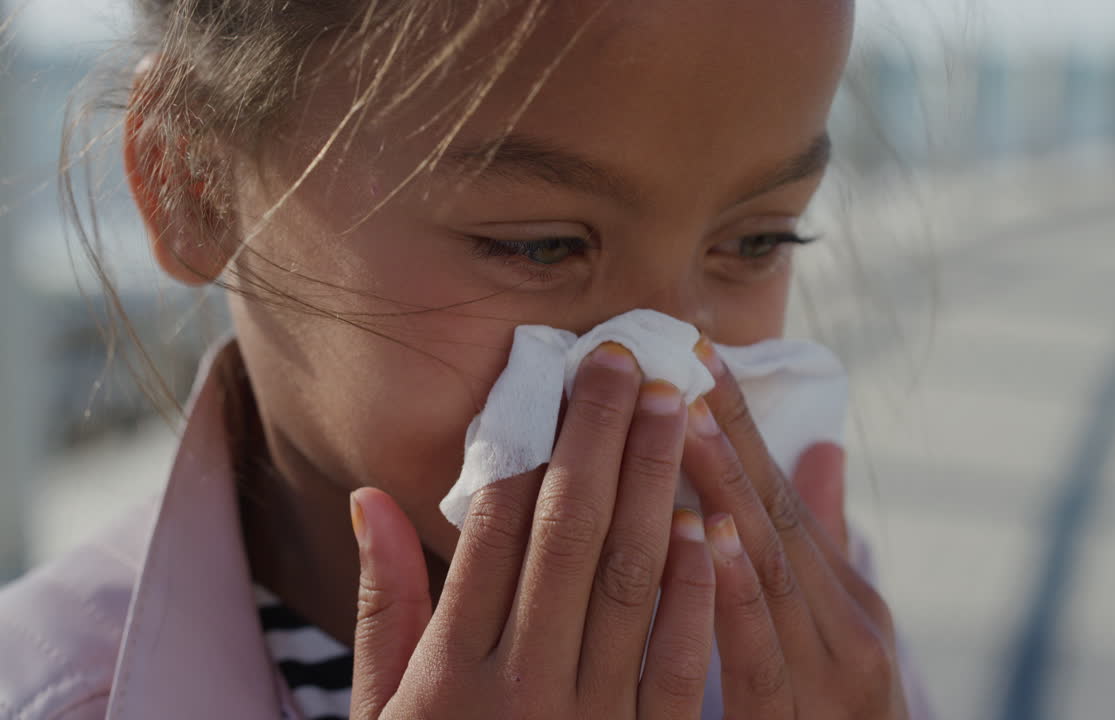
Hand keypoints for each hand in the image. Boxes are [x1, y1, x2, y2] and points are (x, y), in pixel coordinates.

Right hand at [348, 342, 715, 719]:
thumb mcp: (385, 707)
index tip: (554, 375)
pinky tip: (708, 520)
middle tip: (623, 361)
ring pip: (626, 581)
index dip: (526, 443)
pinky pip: (678, 662)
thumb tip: (369, 497)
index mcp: (447, 671)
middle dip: (597, 436)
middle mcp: (518, 691)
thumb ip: (382, 607)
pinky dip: (692, 588)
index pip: (493, 529)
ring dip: (652, 484)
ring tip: (670, 408)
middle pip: (565, 534)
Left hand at [681, 338, 909, 718]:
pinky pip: (765, 659)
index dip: (744, 424)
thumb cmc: (840, 714)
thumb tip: (822, 447)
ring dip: (732, 492)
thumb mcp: (840, 630)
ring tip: (693, 424)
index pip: (784, 496)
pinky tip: (711, 539)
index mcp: (846, 599)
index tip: (702, 351)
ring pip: (775, 573)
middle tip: (687, 362)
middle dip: (732, 439)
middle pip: (780, 519)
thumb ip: (825, 544)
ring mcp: (833, 677)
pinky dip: (740, 595)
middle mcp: (850, 627)